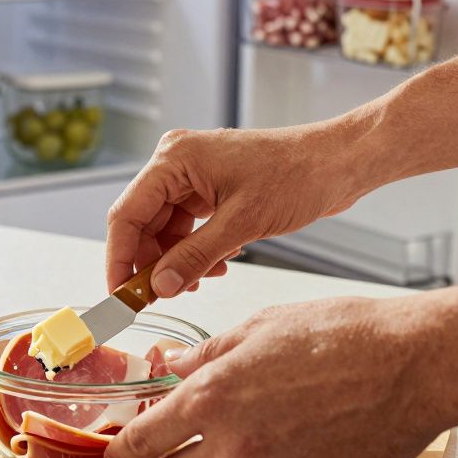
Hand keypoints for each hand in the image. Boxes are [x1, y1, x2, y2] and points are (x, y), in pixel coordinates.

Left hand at [104, 296, 453, 457]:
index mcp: (214, 397)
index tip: (117, 452)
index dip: (123, 450)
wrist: (412, 364)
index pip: (144, 441)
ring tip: (241, 440)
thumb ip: (205, 355)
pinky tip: (281, 447)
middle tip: (176, 445)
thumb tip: (173, 367)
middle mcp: (237, 444)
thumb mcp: (258, 328)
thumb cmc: (343, 336)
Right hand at [106, 126, 368, 296]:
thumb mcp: (242, 224)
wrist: (338, 163)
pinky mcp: (209, 189)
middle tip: (156, 298)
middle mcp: (176, 163)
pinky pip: (187, 226)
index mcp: (175, 159)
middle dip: (150, 263)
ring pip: (164, 229)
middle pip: (142, 223)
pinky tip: (216, 265)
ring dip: (175, 260)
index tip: (120, 294)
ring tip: (196, 282)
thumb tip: (159, 287)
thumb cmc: (297, 176)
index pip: (127, 214)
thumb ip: (194, 257)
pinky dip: (195, 250)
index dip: (119, 257)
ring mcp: (193, 176)